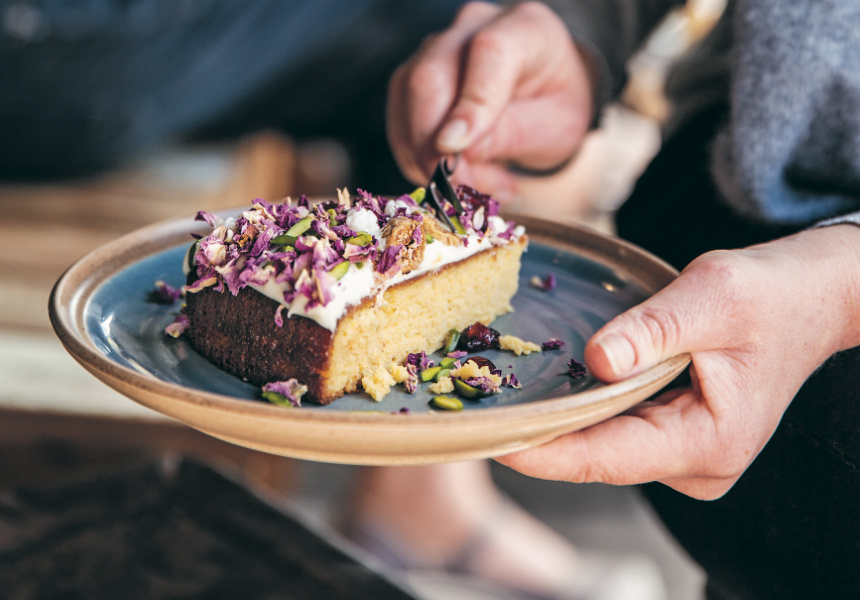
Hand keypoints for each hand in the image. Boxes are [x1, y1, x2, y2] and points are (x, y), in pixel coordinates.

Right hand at [387, 1, 594, 199]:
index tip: (455, 151)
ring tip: (469, 189)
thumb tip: (460, 152)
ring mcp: (437, 48)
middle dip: (433, 145)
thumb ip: (510, 134)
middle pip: (430, 76)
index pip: (489, 53)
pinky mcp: (414, 76)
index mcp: (525, 29)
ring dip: (425, 158)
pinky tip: (453, 179)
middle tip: (457, 191)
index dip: (470, 105)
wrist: (542, 97)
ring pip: (407, 98)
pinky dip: (418, 160)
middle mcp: (473, 27)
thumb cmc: (554, 107)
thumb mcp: (553, 128)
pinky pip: (399, 119)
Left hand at [497, 225, 859, 499]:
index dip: (544, 451)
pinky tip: (551, 389)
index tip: (491, 439)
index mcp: (709, 442)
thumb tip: (598, 360)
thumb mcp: (712, 298)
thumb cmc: (769, 296)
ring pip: (605, 445)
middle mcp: (697, 464)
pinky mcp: (676, 438)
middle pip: (599, 456)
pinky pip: (619, 431)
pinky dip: (586, 411)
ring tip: (503, 398)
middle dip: (541, 435)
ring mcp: (687, 456)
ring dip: (561, 421)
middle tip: (478, 410)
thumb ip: (654, 330)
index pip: (607, 457)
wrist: (808, 299)